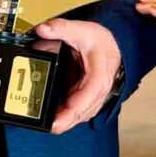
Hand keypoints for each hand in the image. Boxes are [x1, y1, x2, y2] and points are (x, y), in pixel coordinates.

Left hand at [33, 17, 123, 132]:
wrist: (113, 45)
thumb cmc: (101, 41)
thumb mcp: (81, 30)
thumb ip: (61, 29)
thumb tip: (43, 30)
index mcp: (99, 76)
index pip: (86, 97)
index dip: (71, 111)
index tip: (56, 122)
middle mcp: (99, 91)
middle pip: (81, 112)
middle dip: (64, 122)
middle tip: (46, 127)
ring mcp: (94, 97)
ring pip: (80, 115)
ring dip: (66, 121)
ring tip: (46, 124)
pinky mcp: (88, 99)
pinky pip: (78, 112)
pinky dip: (67, 117)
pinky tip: (54, 118)